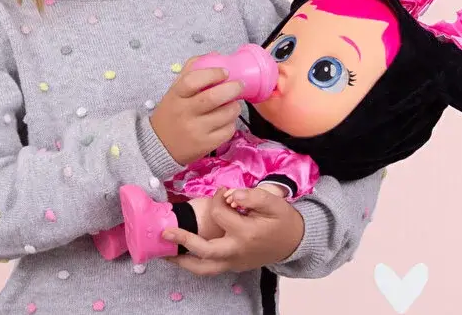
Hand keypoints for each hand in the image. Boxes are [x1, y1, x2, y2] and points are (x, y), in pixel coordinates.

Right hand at [150, 57, 243, 165]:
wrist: (158, 146)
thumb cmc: (171, 113)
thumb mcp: (174, 91)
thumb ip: (191, 71)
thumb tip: (214, 55)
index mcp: (176, 96)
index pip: (193, 80)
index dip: (212, 74)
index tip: (224, 72)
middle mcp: (185, 113)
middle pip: (213, 98)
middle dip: (232, 88)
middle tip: (240, 85)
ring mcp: (195, 130)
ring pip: (225, 114)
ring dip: (235, 106)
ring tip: (233, 103)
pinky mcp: (205, 145)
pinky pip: (228, 131)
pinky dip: (232, 123)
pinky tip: (226, 120)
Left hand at [163, 187, 304, 274]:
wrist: (296, 242)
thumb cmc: (284, 220)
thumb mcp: (274, 202)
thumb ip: (253, 196)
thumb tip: (232, 194)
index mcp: (246, 233)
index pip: (220, 214)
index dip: (218, 198)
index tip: (223, 191)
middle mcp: (237, 251)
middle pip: (205, 251)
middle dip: (183, 241)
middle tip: (165, 232)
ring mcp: (234, 263)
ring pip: (203, 269)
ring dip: (183, 261)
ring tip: (165, 252)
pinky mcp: (234, 267)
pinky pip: (209, 270)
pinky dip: (194, 264)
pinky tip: (182, 255)